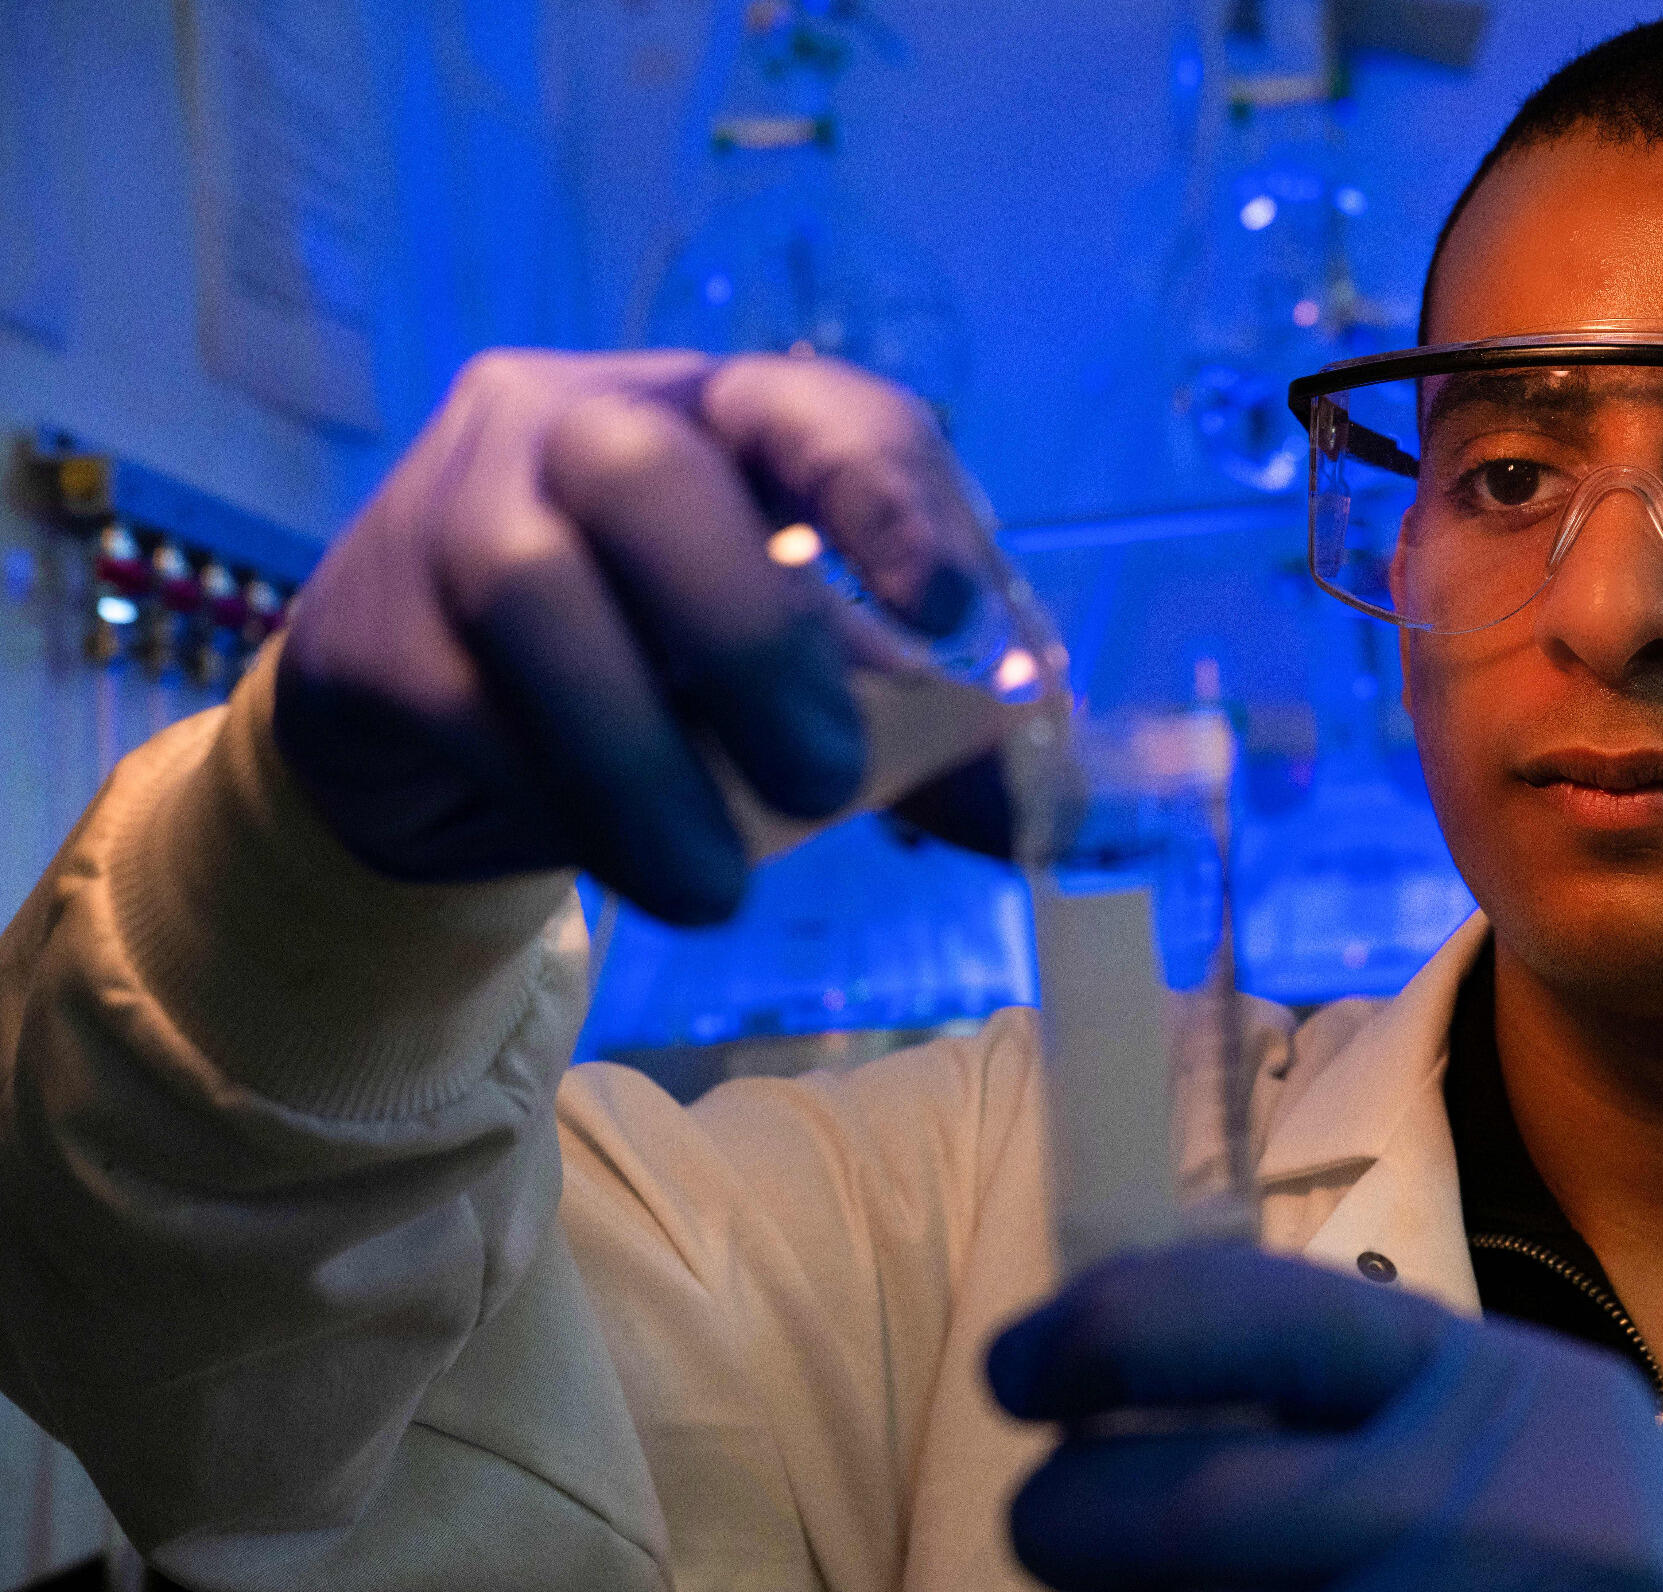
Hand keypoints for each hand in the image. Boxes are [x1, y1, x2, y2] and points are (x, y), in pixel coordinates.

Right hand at [274, 349, 1005, 924]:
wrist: (439, 739)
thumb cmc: (668, 683)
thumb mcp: (808, 688)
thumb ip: (932, 736)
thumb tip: (1067, 816)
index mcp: (725, 417)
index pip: (814, 407)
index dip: (887, 498)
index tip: (948, 613)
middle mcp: (579, 424)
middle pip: (646, 470)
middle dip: (749, 633)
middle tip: (829, 781)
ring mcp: (454, 509)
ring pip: (533, 592)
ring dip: (641, 762)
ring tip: (714, 887)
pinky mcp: (370, 629)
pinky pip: (461, 705)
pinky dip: (554, 800)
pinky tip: (615, 859)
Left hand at [988, 1244, 1662, 1591]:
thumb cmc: (1584, 1530)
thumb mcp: (1503, 1403)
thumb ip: (1337, 1373)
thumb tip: (1106, 1344)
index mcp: (1472, 1386)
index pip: (1238, 1320)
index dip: (1091, 1336)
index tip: (1019, 1368)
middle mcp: (1462, 1521)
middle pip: (1169, 1507)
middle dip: (1062, 1512)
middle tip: (1056, 1516)